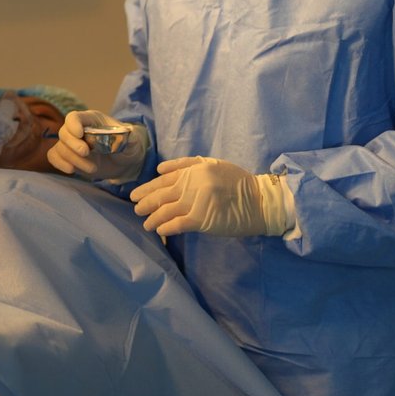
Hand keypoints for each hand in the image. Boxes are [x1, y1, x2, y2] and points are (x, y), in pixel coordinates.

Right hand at [45, 110, 147, 180]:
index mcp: (92, 120)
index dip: (73, 124)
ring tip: (93, 168)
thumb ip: (128, 137)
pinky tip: (73, 170)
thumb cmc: (127, 147)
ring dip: (74, 160)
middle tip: (87, 153)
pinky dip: (60, 164)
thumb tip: (123, 134)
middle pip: (64, 132)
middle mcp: (78, 129)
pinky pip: (53, 156)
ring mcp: (71, 144)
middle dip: (73, 145)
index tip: (80, 135)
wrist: (124, 162)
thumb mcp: (132, 141)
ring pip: (60, 148)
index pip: (74, 117)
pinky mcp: (68, 157)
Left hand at [129, 157, 293, 236]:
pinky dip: (166, 228)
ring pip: (166, 210)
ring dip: (153, 218)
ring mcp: (197, 202)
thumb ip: (187, 164)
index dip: (148, 188)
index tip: (135, 195)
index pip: (164, 179)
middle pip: (162, 195)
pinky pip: (178, 224)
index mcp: (195, 170)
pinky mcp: (202, 219)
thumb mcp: (213, 164)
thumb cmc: (237, 183)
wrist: (259, 201)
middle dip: (146, 203)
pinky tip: (161, 231)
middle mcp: (193, 184)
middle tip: (136, 210)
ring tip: (146, 225)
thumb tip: (160, 169)